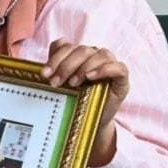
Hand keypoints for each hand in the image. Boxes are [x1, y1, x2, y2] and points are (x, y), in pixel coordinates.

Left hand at [42, 38, 129, 166]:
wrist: (90, 122)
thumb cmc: (75, 100)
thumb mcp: (62, 83)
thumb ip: (56, 68)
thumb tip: (50, 56)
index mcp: (79, 54)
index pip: (67, 46)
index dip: (55, 58)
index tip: (44, 74)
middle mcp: (95, 56)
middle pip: (82, 50)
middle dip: (66, 65)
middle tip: (55, 82)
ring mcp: (111, 65)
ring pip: (99, 55)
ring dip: (83, 68)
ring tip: (73, 83)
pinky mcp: (122, 78)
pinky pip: (118, 67)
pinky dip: (104, 69)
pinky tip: (90, 77)